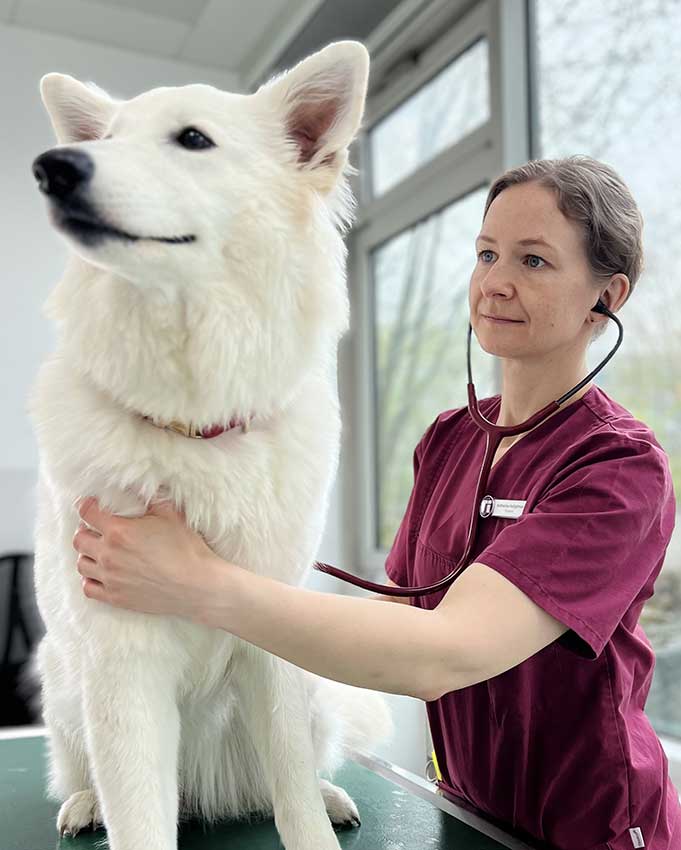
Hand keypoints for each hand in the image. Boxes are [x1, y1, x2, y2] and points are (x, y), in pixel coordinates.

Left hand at [73, 496, 216, 619]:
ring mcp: (110, 578)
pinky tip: (101, 574)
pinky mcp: (115, 597)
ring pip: (81, 564)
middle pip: (78, 539)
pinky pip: (88, 588)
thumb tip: (140, 486)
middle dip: (85, 530)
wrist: (196, 585)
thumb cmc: (186, 549)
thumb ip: (151, 498)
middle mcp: (108, 555)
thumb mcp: (171, 514)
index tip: (91, 505)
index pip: (87, 513)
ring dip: (88, 554)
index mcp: (119, 531)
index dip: (87, 505)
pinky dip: (91, 579)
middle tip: (96, 529)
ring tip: (100, 551)